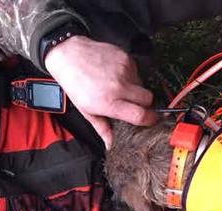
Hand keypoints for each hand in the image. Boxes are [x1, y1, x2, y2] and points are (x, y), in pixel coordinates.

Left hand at [43, 35, 157, 147]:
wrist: (70, 56)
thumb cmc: (76, 84)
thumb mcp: (87, 111)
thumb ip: (102, 128)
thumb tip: (111, 143)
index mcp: (109, 103)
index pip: (140, 115)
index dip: (150, 120)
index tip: (151, 120)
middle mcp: (119, 87)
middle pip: (148, 99)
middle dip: (144, 104)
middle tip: (132, 104)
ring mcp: (124, 70)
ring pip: (142, 84)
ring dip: (135, 89)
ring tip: (118, 87)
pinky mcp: (126, 58)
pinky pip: (137, 71)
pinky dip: (130, 76)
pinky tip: (116, 76)